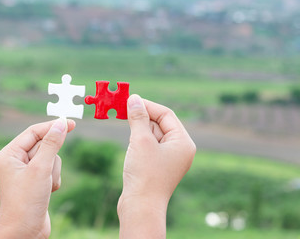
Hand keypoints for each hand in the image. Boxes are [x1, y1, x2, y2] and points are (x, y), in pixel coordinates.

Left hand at [0, 119, 74, 238]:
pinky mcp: (36, 180)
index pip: (33, 132)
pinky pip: (52, 170)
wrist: (25, 231)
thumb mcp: (41, 168)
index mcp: (9, 154)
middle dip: (50, 160)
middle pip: (44, 146)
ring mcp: (26, 171)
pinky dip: (54, 180)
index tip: (72, 123)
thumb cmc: (26, 201)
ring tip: (44, 187)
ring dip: (53, 172)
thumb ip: (52, 144)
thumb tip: (62, 124)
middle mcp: (16, 161)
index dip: (53, 126)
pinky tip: (46, 192)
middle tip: (44, 175)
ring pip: (51, 158)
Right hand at [118, 95, 195, 238]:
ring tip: (126, 127)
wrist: (141, 208)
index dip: (148, 105)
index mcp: (183, 142)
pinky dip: (139, 141)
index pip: (166, 115)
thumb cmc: (145, 175)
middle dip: (142, 117)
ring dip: (139, 129)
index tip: (131, 99)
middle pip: (160, 124)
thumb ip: (138, 117)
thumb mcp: (141, 141)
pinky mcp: (158, 166)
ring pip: (153, 135)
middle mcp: (179, 150)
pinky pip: (149, 146)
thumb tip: (134, 99)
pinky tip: (130, 144)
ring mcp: (169, 159)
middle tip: (123, 108)